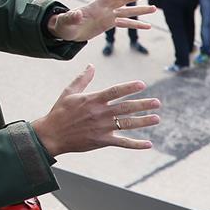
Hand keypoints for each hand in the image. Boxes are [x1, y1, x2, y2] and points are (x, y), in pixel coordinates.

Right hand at [30, 66, 159, 155]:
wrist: (51, 135)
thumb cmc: (60, 112)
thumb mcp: (69, 92)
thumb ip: (82, 79)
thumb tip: (91, 65)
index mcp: (93, 100)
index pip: (114, 91)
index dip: (129, 87)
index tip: (142, 84)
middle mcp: (100, 113)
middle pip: (126, 107)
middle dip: (143, 104)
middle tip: (157, 102)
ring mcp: (102, 128)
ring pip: (127, 124)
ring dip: (143, 121)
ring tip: (157, 118)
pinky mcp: (102, 141)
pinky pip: (122, 143)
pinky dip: (136, 144)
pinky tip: (148, 144)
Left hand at [48, 0, 155, 42]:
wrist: (65, 30)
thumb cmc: (64, 25)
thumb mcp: (66, 22)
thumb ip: (72, 16)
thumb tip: (77, 13)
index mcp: (95, 7)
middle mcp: (104, 9)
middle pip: (122, 0)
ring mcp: (107, 16)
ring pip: (127, 12)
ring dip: (140, 10)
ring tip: (154, 9)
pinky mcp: (108, 24)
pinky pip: (125, 23)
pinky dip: (136, 24)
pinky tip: (148, 26)